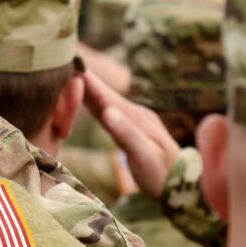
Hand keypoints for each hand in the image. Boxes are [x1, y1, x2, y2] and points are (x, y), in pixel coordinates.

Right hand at [82, 71, 179, 198]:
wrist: (180, 185)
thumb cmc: (161, 174)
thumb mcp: (143, 156)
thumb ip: (126, 133)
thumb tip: (107, 110)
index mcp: (136, 117)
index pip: (107, 96)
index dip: (89, 81)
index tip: (73, 63)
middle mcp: (135, 113)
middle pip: (105, 94)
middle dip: (85, 79)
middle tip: (65, 61)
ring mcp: (134, 120)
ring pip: (105, 101)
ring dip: (88, 88)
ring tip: (70, 75)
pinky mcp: (131, 128)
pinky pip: (108, 111)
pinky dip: (94, 102)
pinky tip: (87, 99)